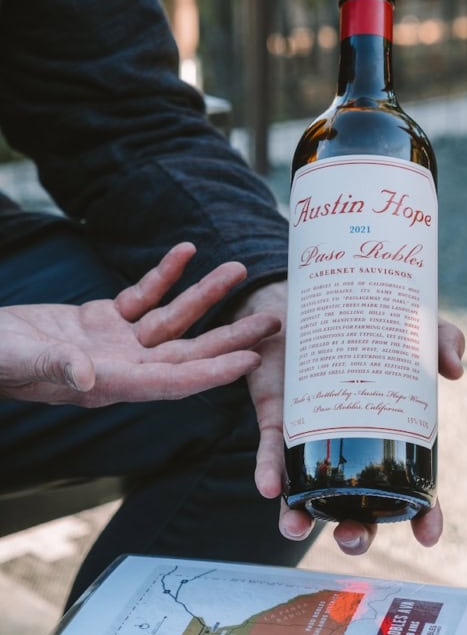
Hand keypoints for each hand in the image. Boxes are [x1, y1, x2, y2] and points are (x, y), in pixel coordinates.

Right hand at [0, 243, 279, 406]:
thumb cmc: (1, 358)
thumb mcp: (24, 360)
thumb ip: (58, 367)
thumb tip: (90, 376)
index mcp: (113, 383)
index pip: (174, 381)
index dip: (213, 372)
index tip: (250, 361)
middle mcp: (124, 366)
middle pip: (190, 352)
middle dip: (231, 337)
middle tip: (273, 320)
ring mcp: (117, 342)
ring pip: (173, 318)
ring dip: (205, 294)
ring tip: (237, 268)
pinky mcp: (104, 320)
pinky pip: (144, 295)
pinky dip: (164, 274)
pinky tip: (185, 251)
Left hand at [235, 282, 465, 554]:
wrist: (311, 293)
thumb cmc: (369, 321)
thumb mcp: (412, 328)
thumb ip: (440, 340)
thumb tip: (455, 370)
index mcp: (387, 435)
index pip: (407, 488)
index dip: (422, 515)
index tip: (427, 536)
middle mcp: (349, 444)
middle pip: (354, 503)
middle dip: (353, 530)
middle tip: (351, 537)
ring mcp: (312, 435)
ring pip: (306, 490)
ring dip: (300, 517)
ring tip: (296, 528)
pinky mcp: (279, 416)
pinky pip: (272, 450)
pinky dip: (269, 471)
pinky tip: (270, 488)